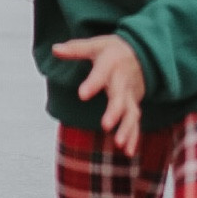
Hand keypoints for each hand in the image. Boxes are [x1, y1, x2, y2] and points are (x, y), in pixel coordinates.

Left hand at [51, 33, 144, 155]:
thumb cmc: (112, 49)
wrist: (142, 51)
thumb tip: (54, 49)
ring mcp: (131, 95)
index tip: (82, 94)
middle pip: (120, 97)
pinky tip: (128, 152)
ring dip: (127, 129)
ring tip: (119, 144)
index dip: (93, 84)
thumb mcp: (95, 45)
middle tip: (105, 125)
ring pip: (131, 113)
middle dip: (114, 112)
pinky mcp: (134, 105)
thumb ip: (75, 49)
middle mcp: (123, 81)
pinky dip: (134, 137)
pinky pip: (136, 122)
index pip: (102, 74)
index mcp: (111, 64)